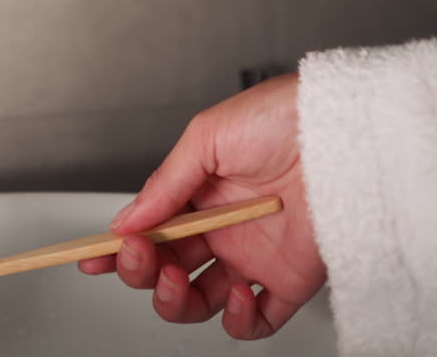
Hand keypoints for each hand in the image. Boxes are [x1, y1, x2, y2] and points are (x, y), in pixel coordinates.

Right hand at [79, 73, 325, 339]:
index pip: (149, 231)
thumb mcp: (207, 137)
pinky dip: (238, 320)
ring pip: (201, 302)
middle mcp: (223, 229)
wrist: (344, 129)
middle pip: (166, 271)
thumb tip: (126, 220)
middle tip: (141, 256)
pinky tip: (236, 293)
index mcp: (199, 195)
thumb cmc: (283, 116)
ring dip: (177, 302)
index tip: (93, 257)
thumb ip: (165, 183)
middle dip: (141, 272)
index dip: (118, 250)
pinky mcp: (290, 278)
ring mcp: (254, 256)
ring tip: (176, 280)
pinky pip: (257, 319)